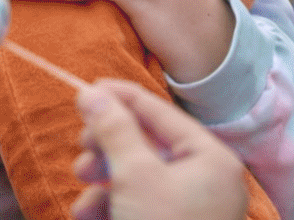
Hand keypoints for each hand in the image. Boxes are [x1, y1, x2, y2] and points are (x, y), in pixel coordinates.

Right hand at [70, 80, 247, 219]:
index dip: (122, 98)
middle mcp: (206, 180)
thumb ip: (114, 131)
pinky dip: (110, 209)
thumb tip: (92, 92)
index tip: (87, 87)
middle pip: (148, 146)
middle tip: (82, 150)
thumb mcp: (135, 177)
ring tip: (85, 196)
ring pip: (136, 180)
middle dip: (108, 150)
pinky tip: (89, 216)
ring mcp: (189, 209)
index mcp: (211, 158)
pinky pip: (136, 207)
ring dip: (103, 185)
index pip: (162, 113)